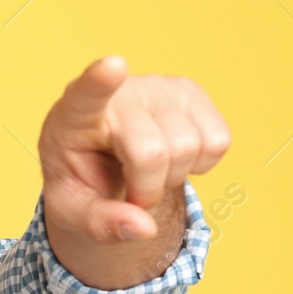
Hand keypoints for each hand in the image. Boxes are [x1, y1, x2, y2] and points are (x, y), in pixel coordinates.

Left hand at [38, 55, 230, 243]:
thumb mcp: (74, 211)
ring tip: (147, 169)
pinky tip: (172, 156)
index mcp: (73, 115)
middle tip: (129, 191)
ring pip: (190, 147)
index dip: (100, 81)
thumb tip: (142, 227)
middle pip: (154, 153)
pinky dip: (200, 164)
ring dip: (173, 177)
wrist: (103, 157)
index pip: (87, 94)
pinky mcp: (190, 91)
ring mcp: (158, 86)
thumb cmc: (82, 178)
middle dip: (148, 191)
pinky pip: (218, 141)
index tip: (112, 66)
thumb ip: (100, 224)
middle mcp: (119, 91)